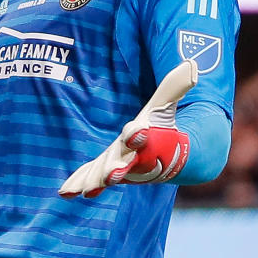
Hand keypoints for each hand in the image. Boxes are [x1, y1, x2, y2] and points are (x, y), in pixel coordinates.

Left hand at [59, 60, 196, 198]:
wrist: (170, 156)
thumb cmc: (165, 124)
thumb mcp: (167, 103)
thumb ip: (176, 84)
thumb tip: (192, 65)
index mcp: (147, 136)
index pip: (144, 135)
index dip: (140, 134)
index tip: (137, 132)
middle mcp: (135, 155)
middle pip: (126, 163)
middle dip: (118, 170)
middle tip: (111, 177)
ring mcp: (122, 165)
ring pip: (109, 175)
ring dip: (98, 181)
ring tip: (86, 191)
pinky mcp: (108, 170)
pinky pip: (93, 177)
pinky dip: (80, 183)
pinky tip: (65, 192)